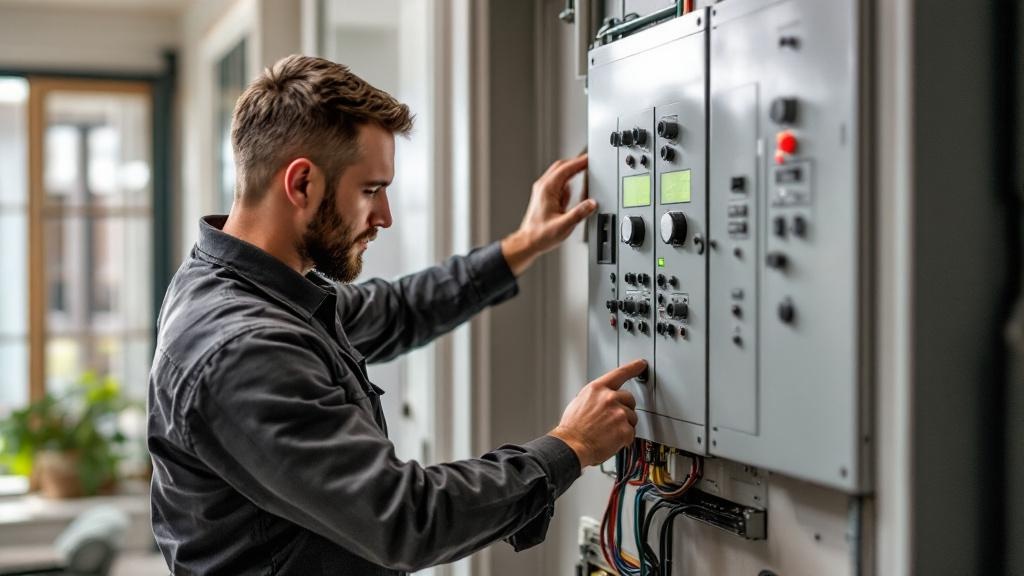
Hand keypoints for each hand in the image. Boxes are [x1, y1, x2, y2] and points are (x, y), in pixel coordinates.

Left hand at [501, 154, 596, 275]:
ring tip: (583, 178)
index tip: (589, 158)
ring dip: (571, 172)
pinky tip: (572, 194)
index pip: (566, 168)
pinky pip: (558, 183)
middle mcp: (543, 187)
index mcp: (547, 189)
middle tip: (589, 163)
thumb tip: (592, 203)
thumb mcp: (564, 226)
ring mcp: (542, 190)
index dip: (579, 162)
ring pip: (559, 173)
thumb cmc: (540, 235)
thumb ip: (579, 213)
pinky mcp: (544, 196)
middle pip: (561, 166)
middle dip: (576, 163)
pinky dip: (567, 183)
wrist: (528, 242)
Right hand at [549, 359, 645, 467]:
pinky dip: (623, 439)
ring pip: (631, 418)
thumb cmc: (572, 428)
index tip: (641, 364)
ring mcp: (619, 413)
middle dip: (624, 408)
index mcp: (597, 389)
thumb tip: (603, 400)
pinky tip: (610, 440)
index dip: (633, 368)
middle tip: (612, 420)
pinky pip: (631, 433)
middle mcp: (609, 398)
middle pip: (629, 399)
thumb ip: (596, 397)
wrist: (571, 446)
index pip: (619, 374)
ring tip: (607, 432)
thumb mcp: (579, 402)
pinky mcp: (624, 429)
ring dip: (624, 425)